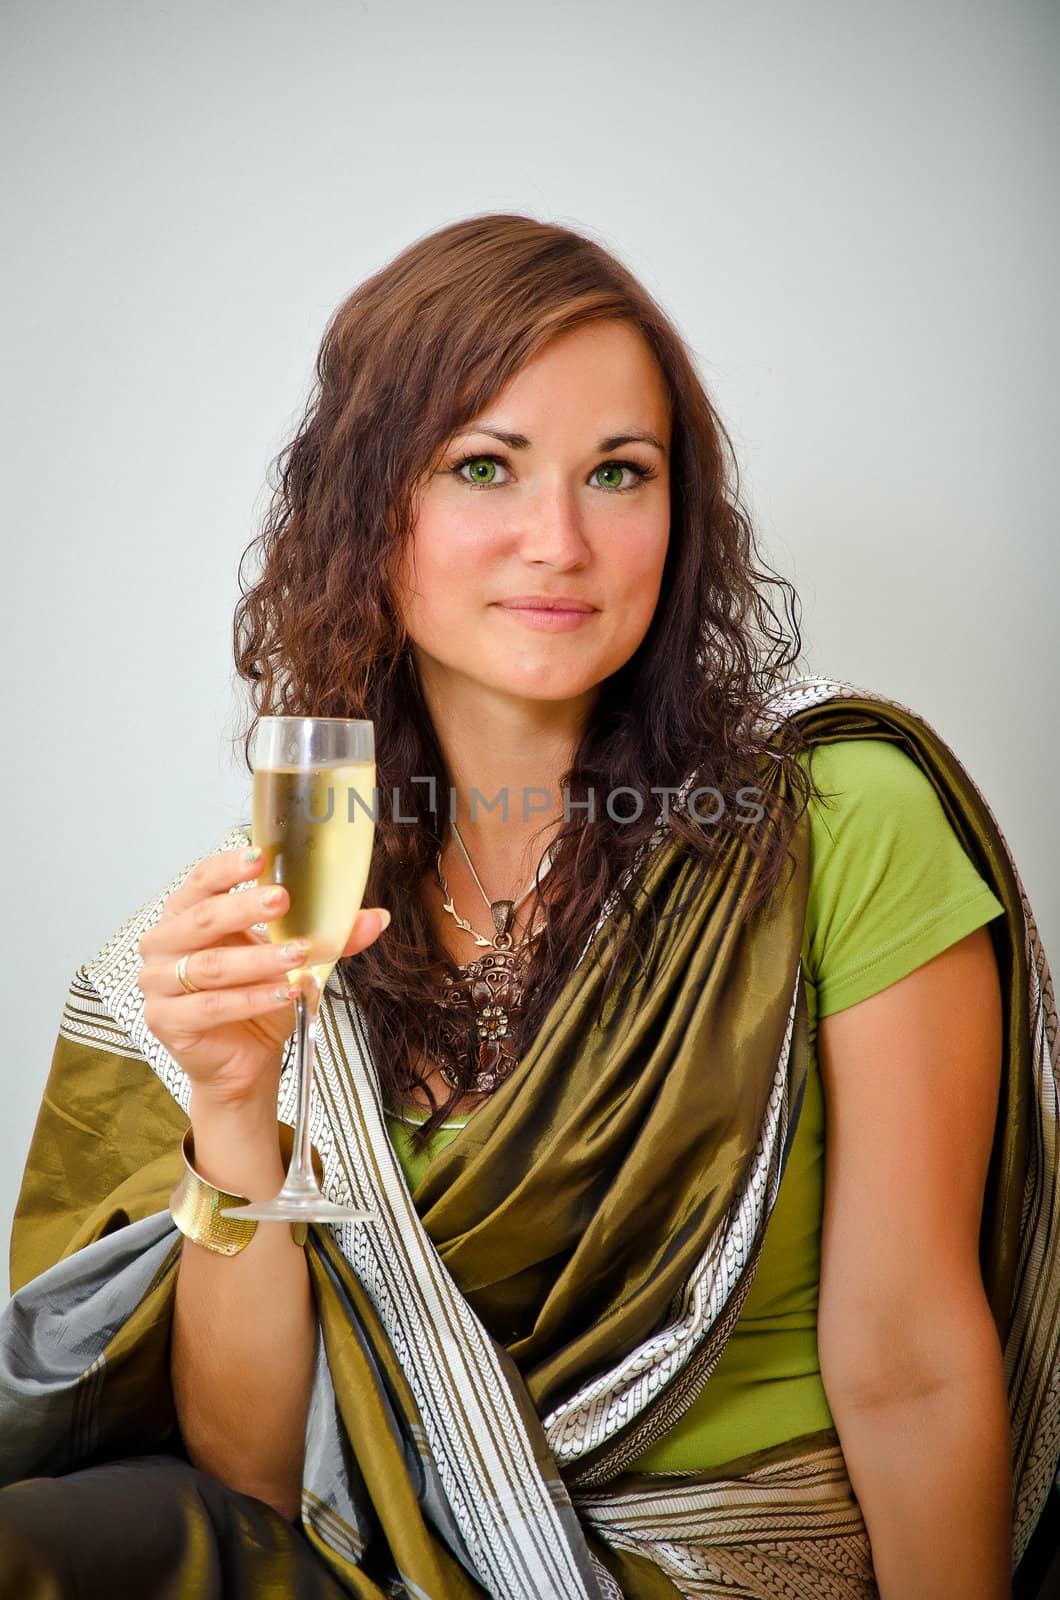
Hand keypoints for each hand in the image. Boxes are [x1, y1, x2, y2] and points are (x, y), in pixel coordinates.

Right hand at [137, 846, 387, 1109]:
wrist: (244, 1060)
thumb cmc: (258, 998)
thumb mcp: (294, 959)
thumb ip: (331, 937)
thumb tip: (379, 917)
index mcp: (187, 914)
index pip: (201, 881)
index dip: (228, 868)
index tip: (261, 856)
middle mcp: (164, 944)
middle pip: (203, 918)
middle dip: (245, 908)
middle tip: (283, 900)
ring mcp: (158, 984)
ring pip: (211, 966)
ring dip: (259, 959)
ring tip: (298, 955)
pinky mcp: (165, 1020)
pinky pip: (212, 1006)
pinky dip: (252, 999)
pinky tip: (285, 994)